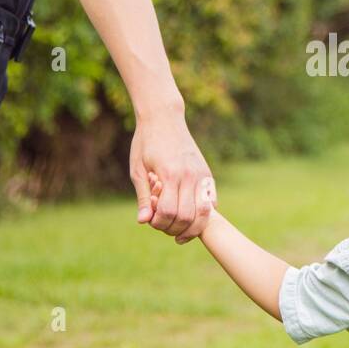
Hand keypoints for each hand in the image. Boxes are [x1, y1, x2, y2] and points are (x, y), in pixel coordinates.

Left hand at [131, 114, 215, 243]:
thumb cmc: (146, 143)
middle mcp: (189, 176)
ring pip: (204, 214)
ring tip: (178, 229)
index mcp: (170, 174)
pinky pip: (211, 203)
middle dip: (174, 228)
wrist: (164, 118)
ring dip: (191, 227)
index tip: (151, 220)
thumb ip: (143, 197)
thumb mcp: (137, 170)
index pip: (169, 212)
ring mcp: (201, 175)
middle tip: (163, 224)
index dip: (159, 222)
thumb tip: (143, 222)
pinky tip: (190, 217)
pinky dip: (203, 215)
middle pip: (187, 217)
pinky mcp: (207, 175)